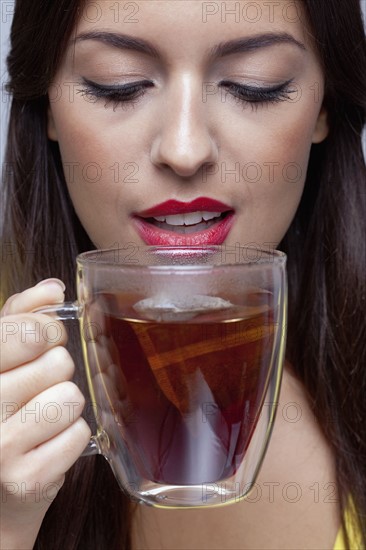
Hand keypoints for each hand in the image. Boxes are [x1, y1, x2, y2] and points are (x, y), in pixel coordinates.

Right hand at [0, 279, 90, 549]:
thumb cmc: (1, 414)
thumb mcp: (0, 360)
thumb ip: (19, 317)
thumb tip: (52, 289)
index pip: (21, 331)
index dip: (46, 330)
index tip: (45, 339)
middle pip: (55, 362)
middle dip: (57, 368)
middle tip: (41, 384)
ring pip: (70, 396)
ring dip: (66, 404)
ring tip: (44, 416)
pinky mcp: (27, 480)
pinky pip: (79, 433)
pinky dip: (72, 435)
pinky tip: (50, 442)